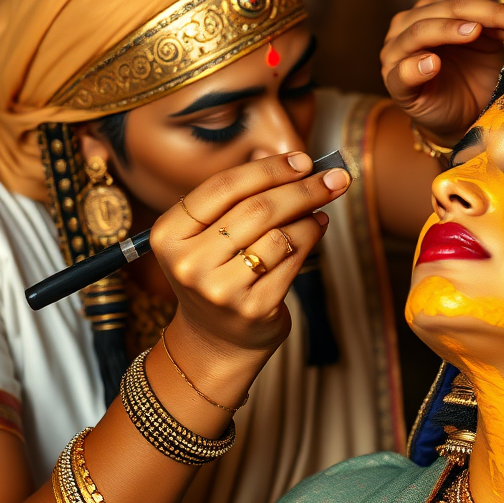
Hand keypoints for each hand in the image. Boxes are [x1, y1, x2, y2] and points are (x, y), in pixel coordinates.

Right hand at [150, 152, 348, 366]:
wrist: (216, 342)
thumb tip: (295, 164)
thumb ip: (240, 199)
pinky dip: (311, 237)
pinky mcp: (252, 308)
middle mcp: (189, 263)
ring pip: (279, 233)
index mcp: (169, 235)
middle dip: (302, 187)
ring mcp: (220, 290)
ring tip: (320, 207)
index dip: (269, 169)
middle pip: (257, 208)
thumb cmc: (219, 275)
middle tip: (334, 176)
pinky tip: (317, 227)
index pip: (224, 187)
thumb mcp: (209, 237)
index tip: (303, 160)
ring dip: (309, 214)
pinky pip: (292, 260)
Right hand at [380, 0, 503, 144]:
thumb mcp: (494, 48)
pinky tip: (432, 65)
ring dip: (447, 30)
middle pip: (447, 10)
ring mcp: (398, 53)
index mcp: (436, 12)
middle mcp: (412, 25)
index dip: (501, 8)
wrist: (462, 119)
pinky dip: (415, 66)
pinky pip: (402, 72)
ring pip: (420, 33)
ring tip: (473, 32)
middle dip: (485, 14)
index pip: (467, 3)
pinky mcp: (395, 83)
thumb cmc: (475, 80)